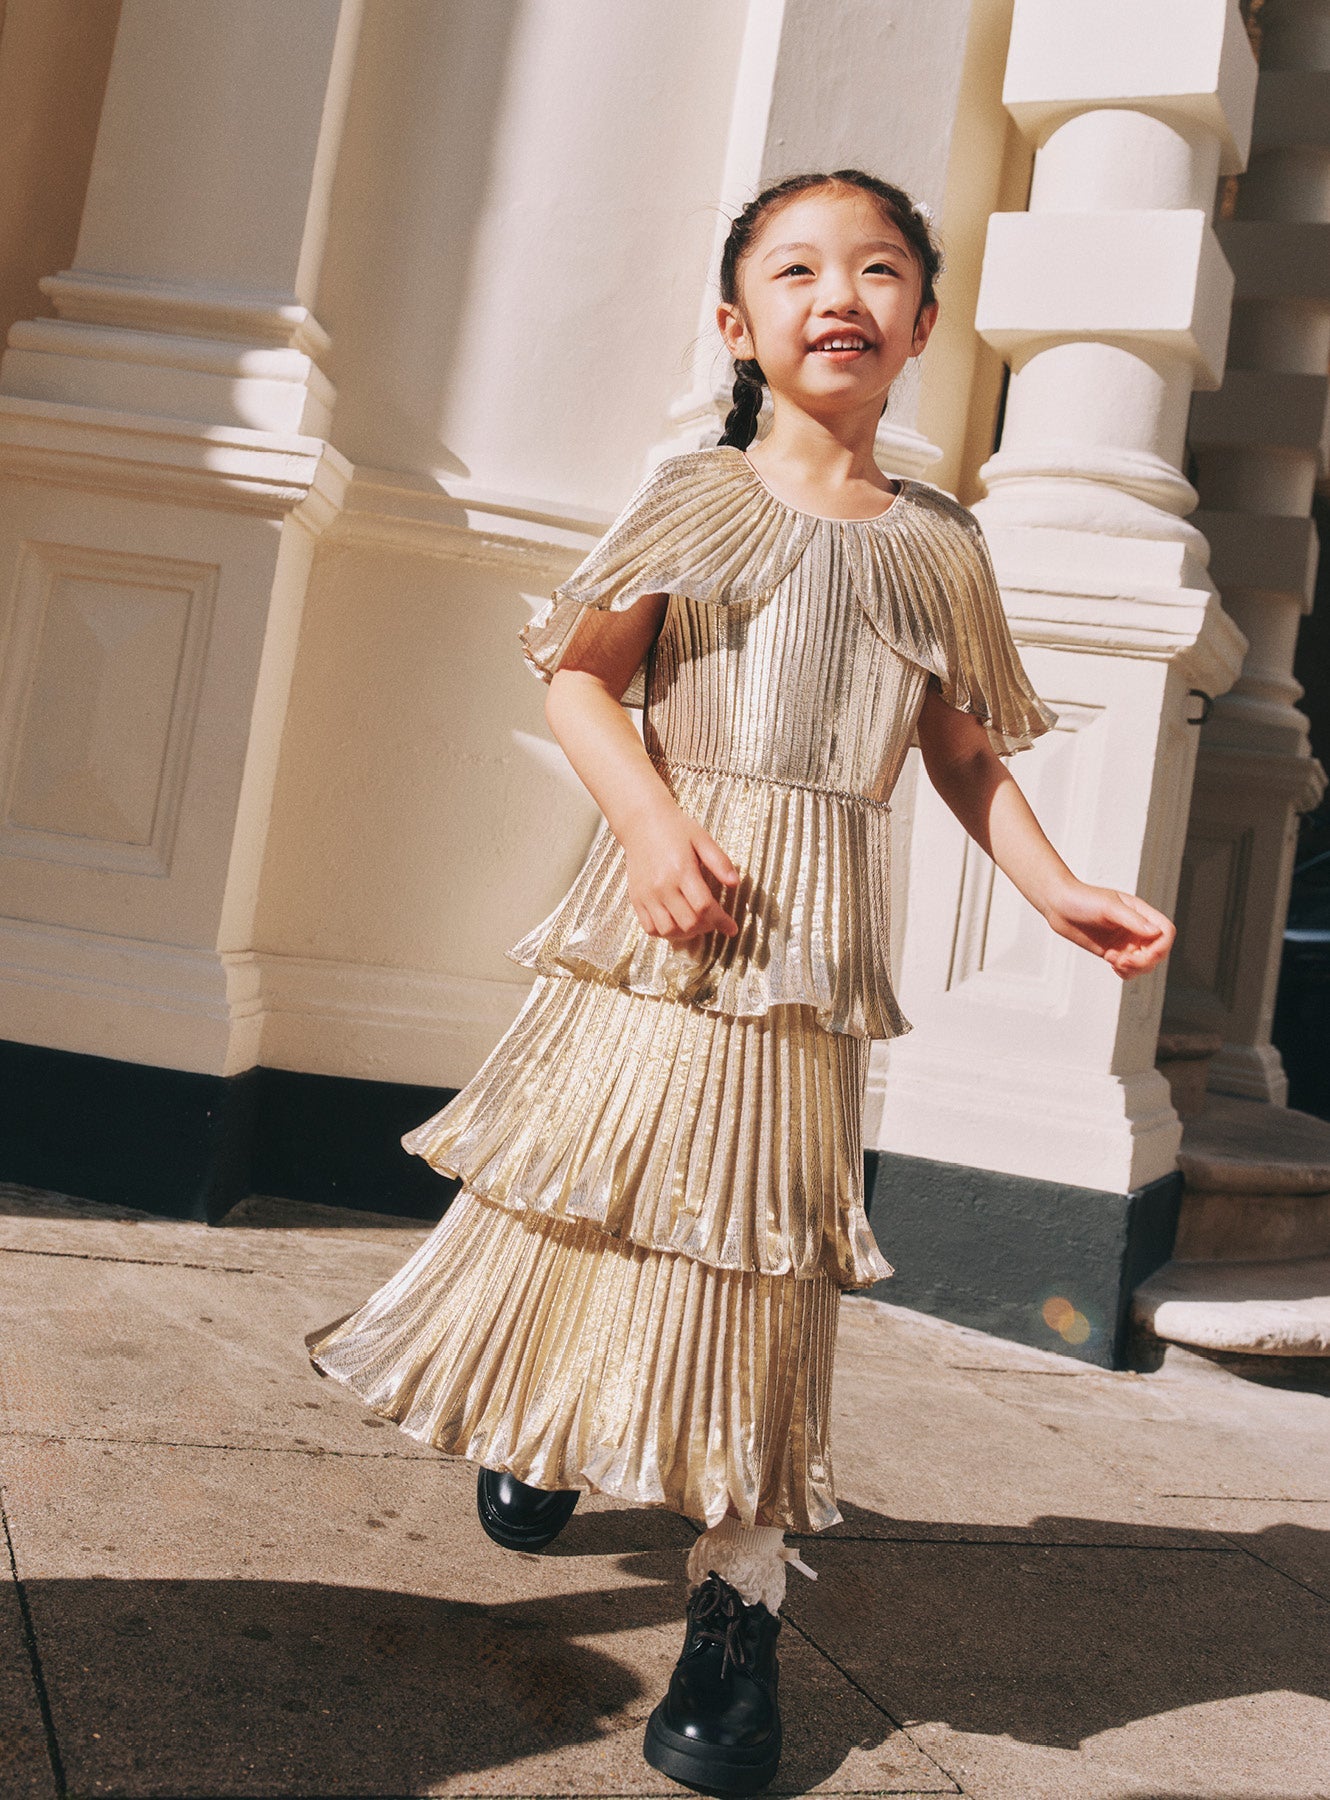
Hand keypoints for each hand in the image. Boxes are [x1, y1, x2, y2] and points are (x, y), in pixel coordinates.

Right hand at [622, 804, 739, 944]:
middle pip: (688, 923)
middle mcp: (663, 886)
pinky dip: (665, 932)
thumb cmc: (675, 829)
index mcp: (682, 870)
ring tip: (696, 923)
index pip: (704, 907)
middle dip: (707, 927)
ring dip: (686, 933)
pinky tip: (676, 922)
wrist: (641, 822)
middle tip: (714, 921)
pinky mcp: (636, 899)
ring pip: (668, 930)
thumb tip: (735, 884)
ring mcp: (647, 895)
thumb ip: (720, 862)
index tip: (732, 928)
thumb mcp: (702, 839)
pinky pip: (650, 928)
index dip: (721, 921)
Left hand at [1042, 881, 1175, 979]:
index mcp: (1141, 913)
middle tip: (1122, 961)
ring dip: (1133, 969)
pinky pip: (1128, 969)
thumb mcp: (1108, 907)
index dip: (1161, 946)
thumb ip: (1132, 920)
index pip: (1165, 932)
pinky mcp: (1113, 952)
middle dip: (1143, 962)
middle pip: (1157, 953)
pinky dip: (1124, 971)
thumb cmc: (1082, 899)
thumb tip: (1156, 933)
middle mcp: (1136, 928)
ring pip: (1144, 964)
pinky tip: (1110, 961)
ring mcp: (1125, 941)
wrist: (1058, 904)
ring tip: (1112, 960)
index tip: (1145, 953)